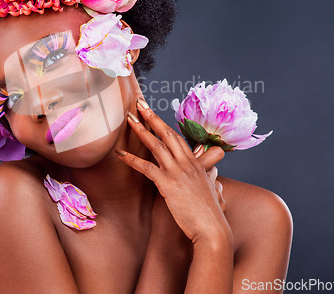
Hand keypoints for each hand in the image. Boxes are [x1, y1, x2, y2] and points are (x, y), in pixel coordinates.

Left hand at [117, 98, 231, 245]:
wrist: (212, 229)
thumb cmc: (210, 212)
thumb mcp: (210, 188)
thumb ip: (208, 176)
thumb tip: (211, 174)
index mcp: (196, 163)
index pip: (177, 137)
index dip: (164, 124)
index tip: (153, 113)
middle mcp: (187, 163)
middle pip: (167, 134)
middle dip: (152, 117)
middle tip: (139, 104)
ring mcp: (178, 172)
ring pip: (157, 145)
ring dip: (141, 130)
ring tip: (129, 119)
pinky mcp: (168, 184)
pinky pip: (147, 168)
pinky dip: (133, 159)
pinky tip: (121, 154)